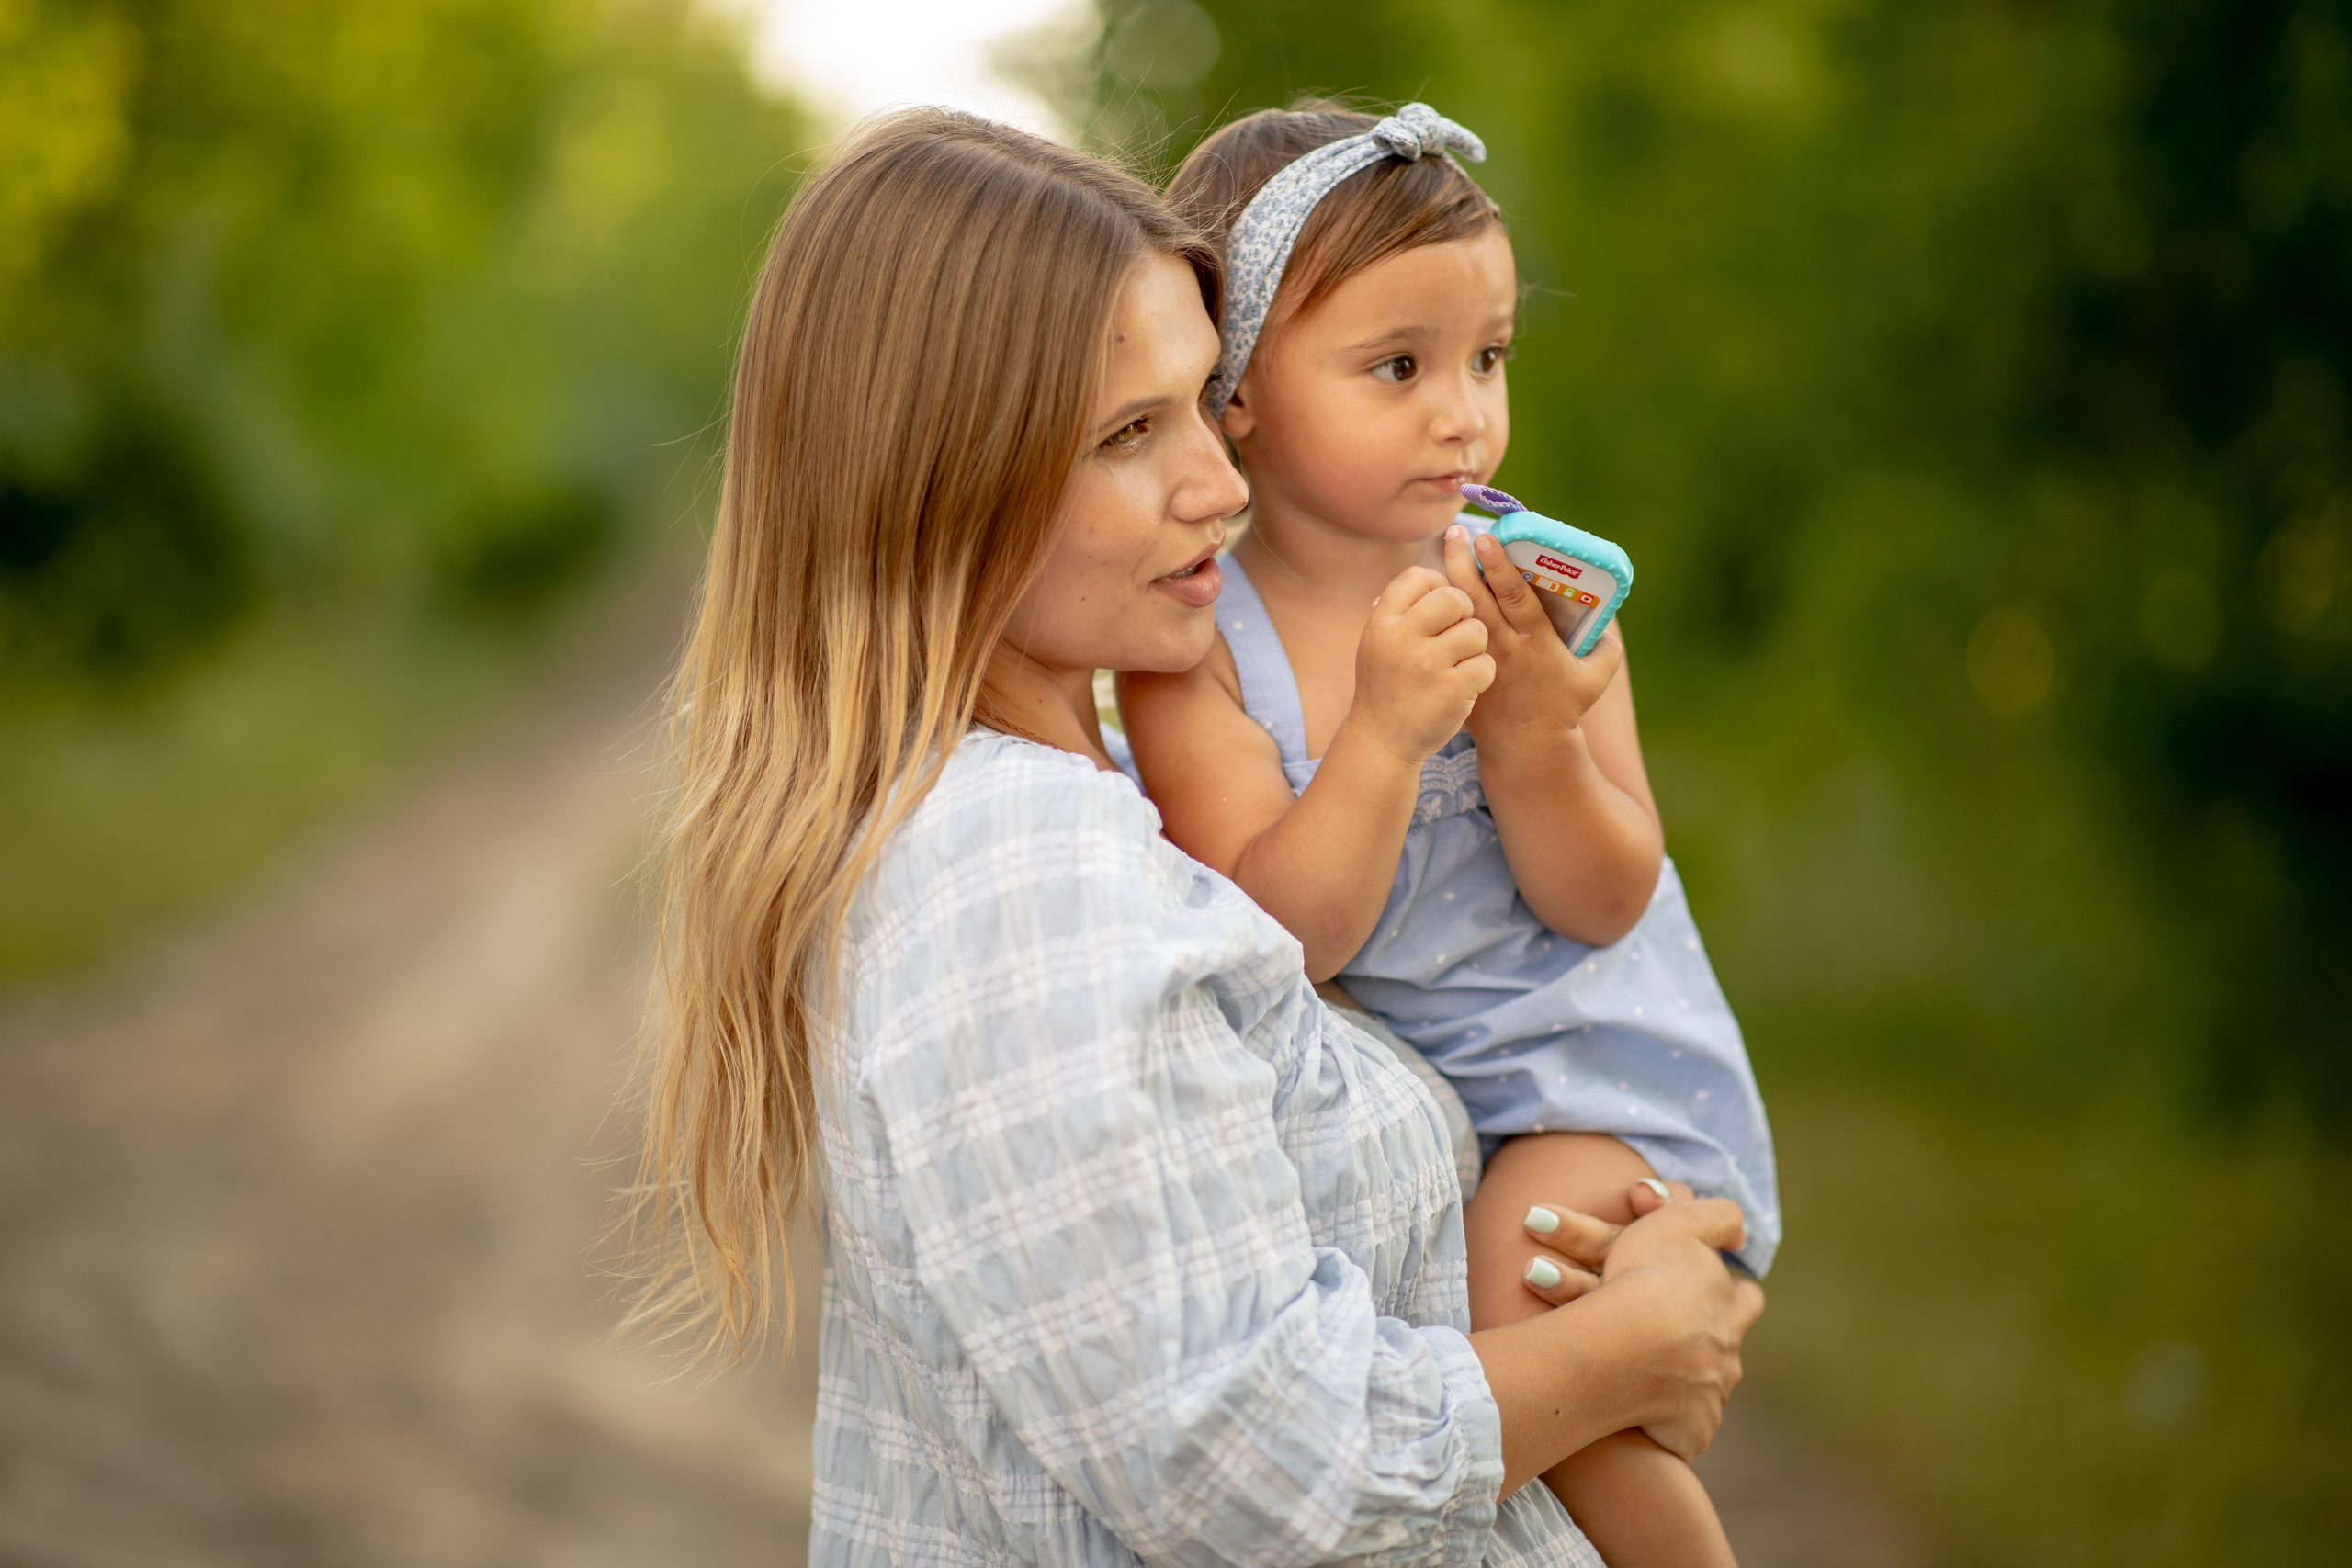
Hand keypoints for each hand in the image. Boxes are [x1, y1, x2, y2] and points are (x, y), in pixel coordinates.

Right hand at [1342, 566, 1494, 764]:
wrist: (1381, 742)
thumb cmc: (1387, 685)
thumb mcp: (1378, 642)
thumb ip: (1403, 609)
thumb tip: (1439, 569)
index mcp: (1382, 622)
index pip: (1419, 576)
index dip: (1438, 586)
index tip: (1440, 609)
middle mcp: (1401, 638)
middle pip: (1454, 597)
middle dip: (1464, 613)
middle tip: (1457, 634)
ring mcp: (1426, 664)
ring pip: (1476, 631)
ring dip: (1475, 647)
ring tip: (1458, 664)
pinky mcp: (1452, 690)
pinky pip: (1485, 664)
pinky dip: (1481, 675)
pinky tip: (1464, 686)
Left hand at [1441, 525, 1623, 741]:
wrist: (1526, 748)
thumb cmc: (1562, 709)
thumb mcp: (1595, 679)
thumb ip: (1607, 648)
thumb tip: (1608, 620)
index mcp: (1536, 642)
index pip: (1515, 596)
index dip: (1500, 565)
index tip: (1485, 538)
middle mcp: (1504, 647)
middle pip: (1477, 597)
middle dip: (1462, 561)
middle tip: (1454, 532)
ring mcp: (1479, 657)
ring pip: (1457, 613)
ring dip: (1446, 580)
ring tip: (1442, 551)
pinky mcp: (1461, 669)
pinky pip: (1443, 636)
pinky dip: (1432, 615)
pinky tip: (1421, 592)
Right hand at [1515, 1183, 1763, 1461]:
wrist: (1627, 1342)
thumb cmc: (1648, 1276)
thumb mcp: (1683, 1223)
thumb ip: (1718, 1217)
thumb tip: (1741, 1232)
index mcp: (1728, 1309)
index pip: (1746, 1299)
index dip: (1732, 1294)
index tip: (1714, 1291)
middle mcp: (1727, 1357)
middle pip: (1731, 1353)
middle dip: (1713, 1348)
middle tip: (1681, 1342)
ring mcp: (1710, 1400)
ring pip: (1706, 1393)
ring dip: (1684, 1386)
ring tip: (1647, 1380)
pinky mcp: (1686, 1433)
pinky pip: (1681, 1433)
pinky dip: (1667, 1426)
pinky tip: (1640, 1419)